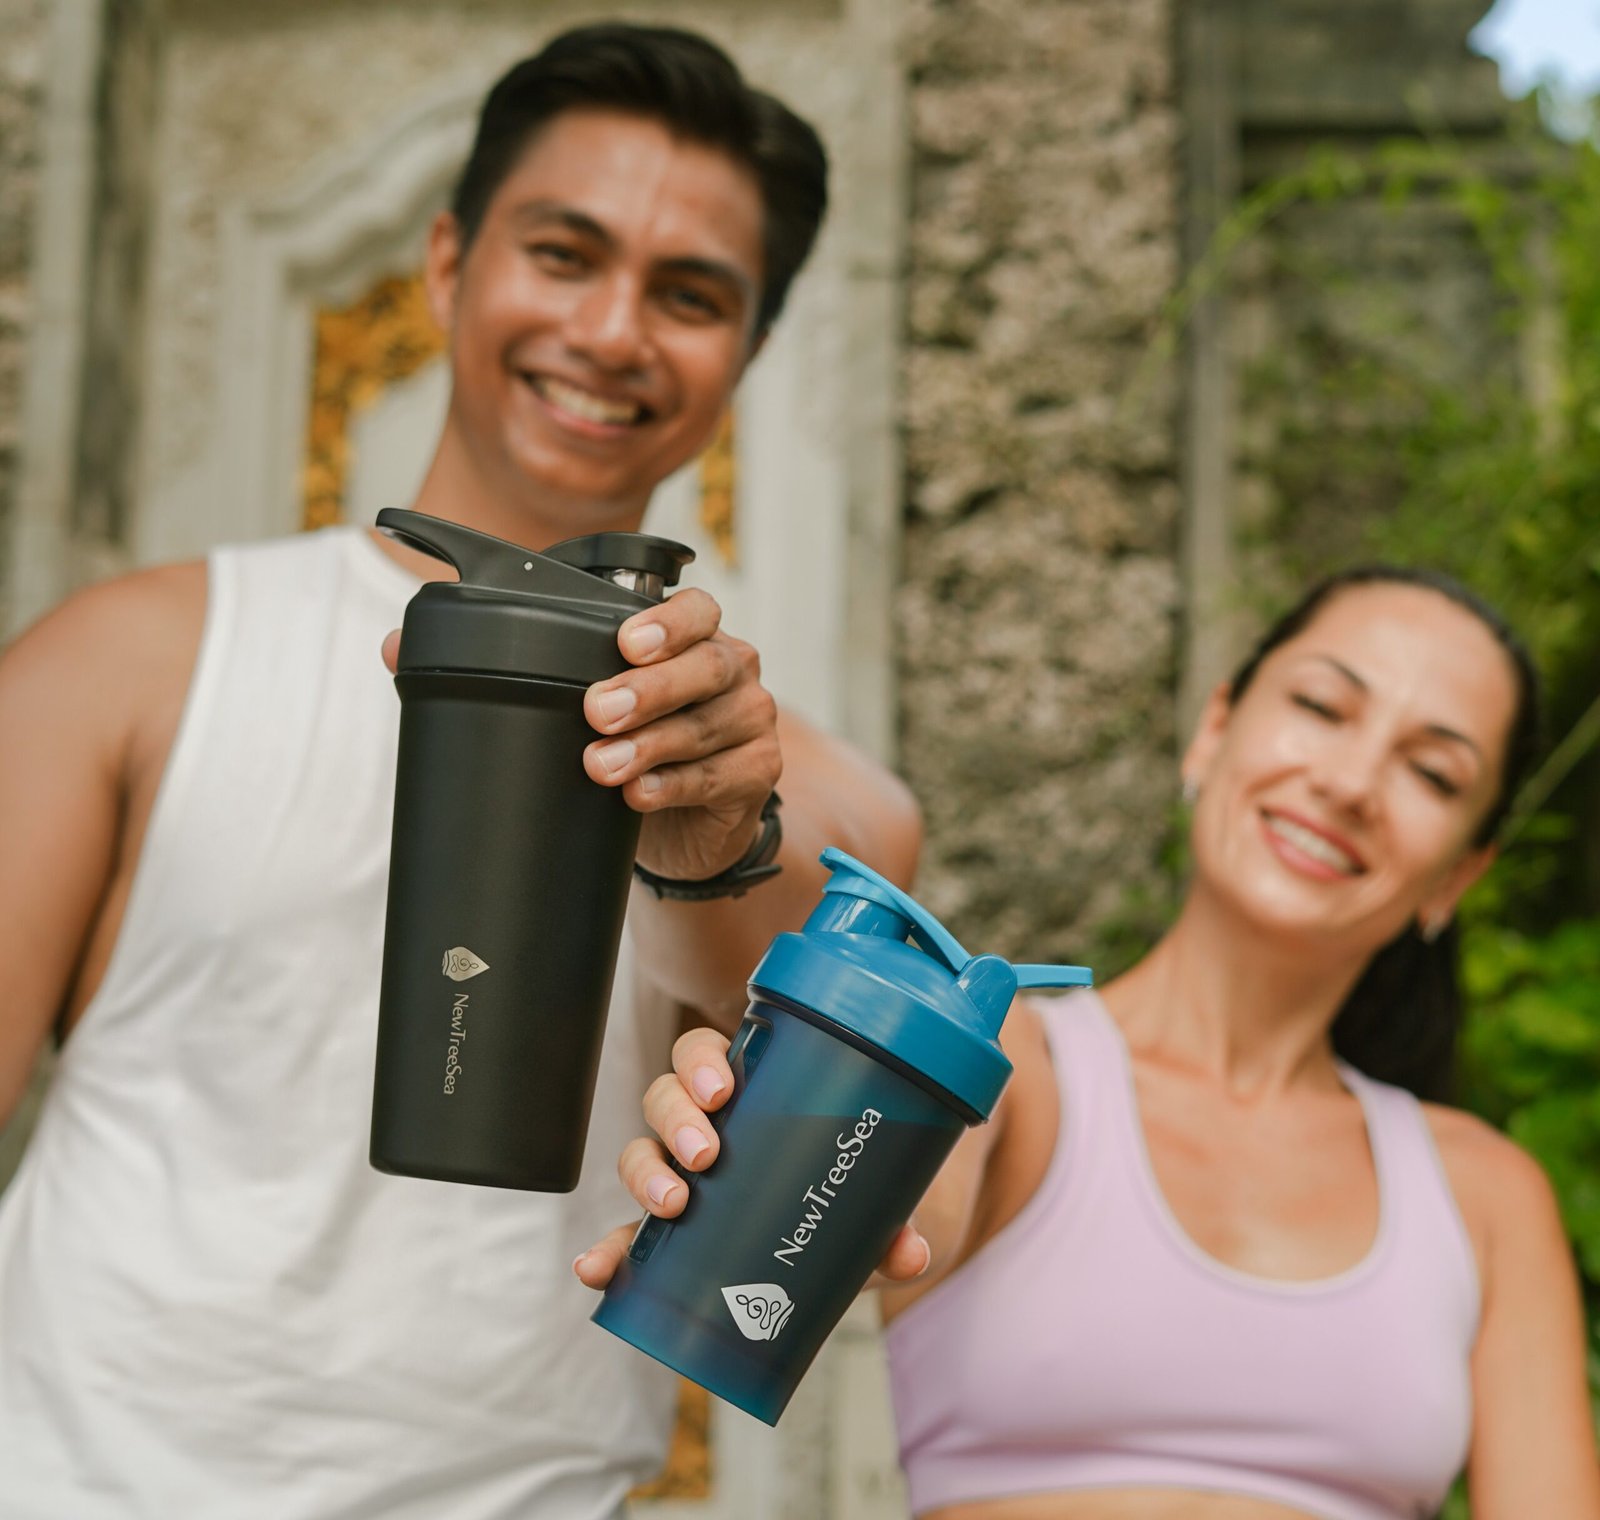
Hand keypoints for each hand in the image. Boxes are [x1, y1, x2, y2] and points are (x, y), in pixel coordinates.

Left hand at [384, 590, 778, 882]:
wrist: (672, 823)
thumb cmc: (622, 741)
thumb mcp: (564, 699)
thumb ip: (488, 662)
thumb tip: (395, 646)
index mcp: (691, 636)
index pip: (695, 610)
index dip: (666, 622)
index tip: (624, 641)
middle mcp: (730, 669)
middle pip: (707, 665)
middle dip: (650, 688)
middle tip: (595, 712)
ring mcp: (750, 721)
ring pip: (710, 725)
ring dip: (655, 745)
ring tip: (601, 766)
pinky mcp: (757, 775)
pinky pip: (722, 776)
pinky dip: (677, 786)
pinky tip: (639, 796)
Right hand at [572, 1026, 931, 1289]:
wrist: (831, 1243)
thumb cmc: (841, 1197)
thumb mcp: (868, 1206)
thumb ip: (890, 1227)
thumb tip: (910, 1255)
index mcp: (748, 1096)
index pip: (704, 1056)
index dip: (702, 1064)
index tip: (722, 1089)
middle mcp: (705, 1127)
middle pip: (666, 1096)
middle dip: (678, 1118)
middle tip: (708, 1152)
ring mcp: (681, 1178)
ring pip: (641, 1150)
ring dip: (646, 1172)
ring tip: (673, 1202)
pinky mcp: (668, 1234)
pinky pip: (625, 1234)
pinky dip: (607, 1251)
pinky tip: (595, 1270)